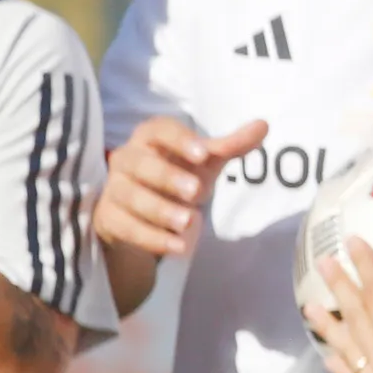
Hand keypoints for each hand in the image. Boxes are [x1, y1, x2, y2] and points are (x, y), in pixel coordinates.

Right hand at [96, 117, 266, 260]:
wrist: (143, 211)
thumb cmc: (178, 175)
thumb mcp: (205, 162)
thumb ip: (231, 145)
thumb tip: (263, 125)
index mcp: (150, 138)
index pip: (159, 130)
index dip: (180, 140)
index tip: (203, 153)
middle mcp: (126, 159)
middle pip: (140, 164)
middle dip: (168, 177)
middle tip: (196, 192)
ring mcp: (114, 189)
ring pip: (130, 196)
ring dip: (160, 210)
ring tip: (189, 221)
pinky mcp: (109, 217)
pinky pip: (126, 227)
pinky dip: (153, 238)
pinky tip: (178, 246)